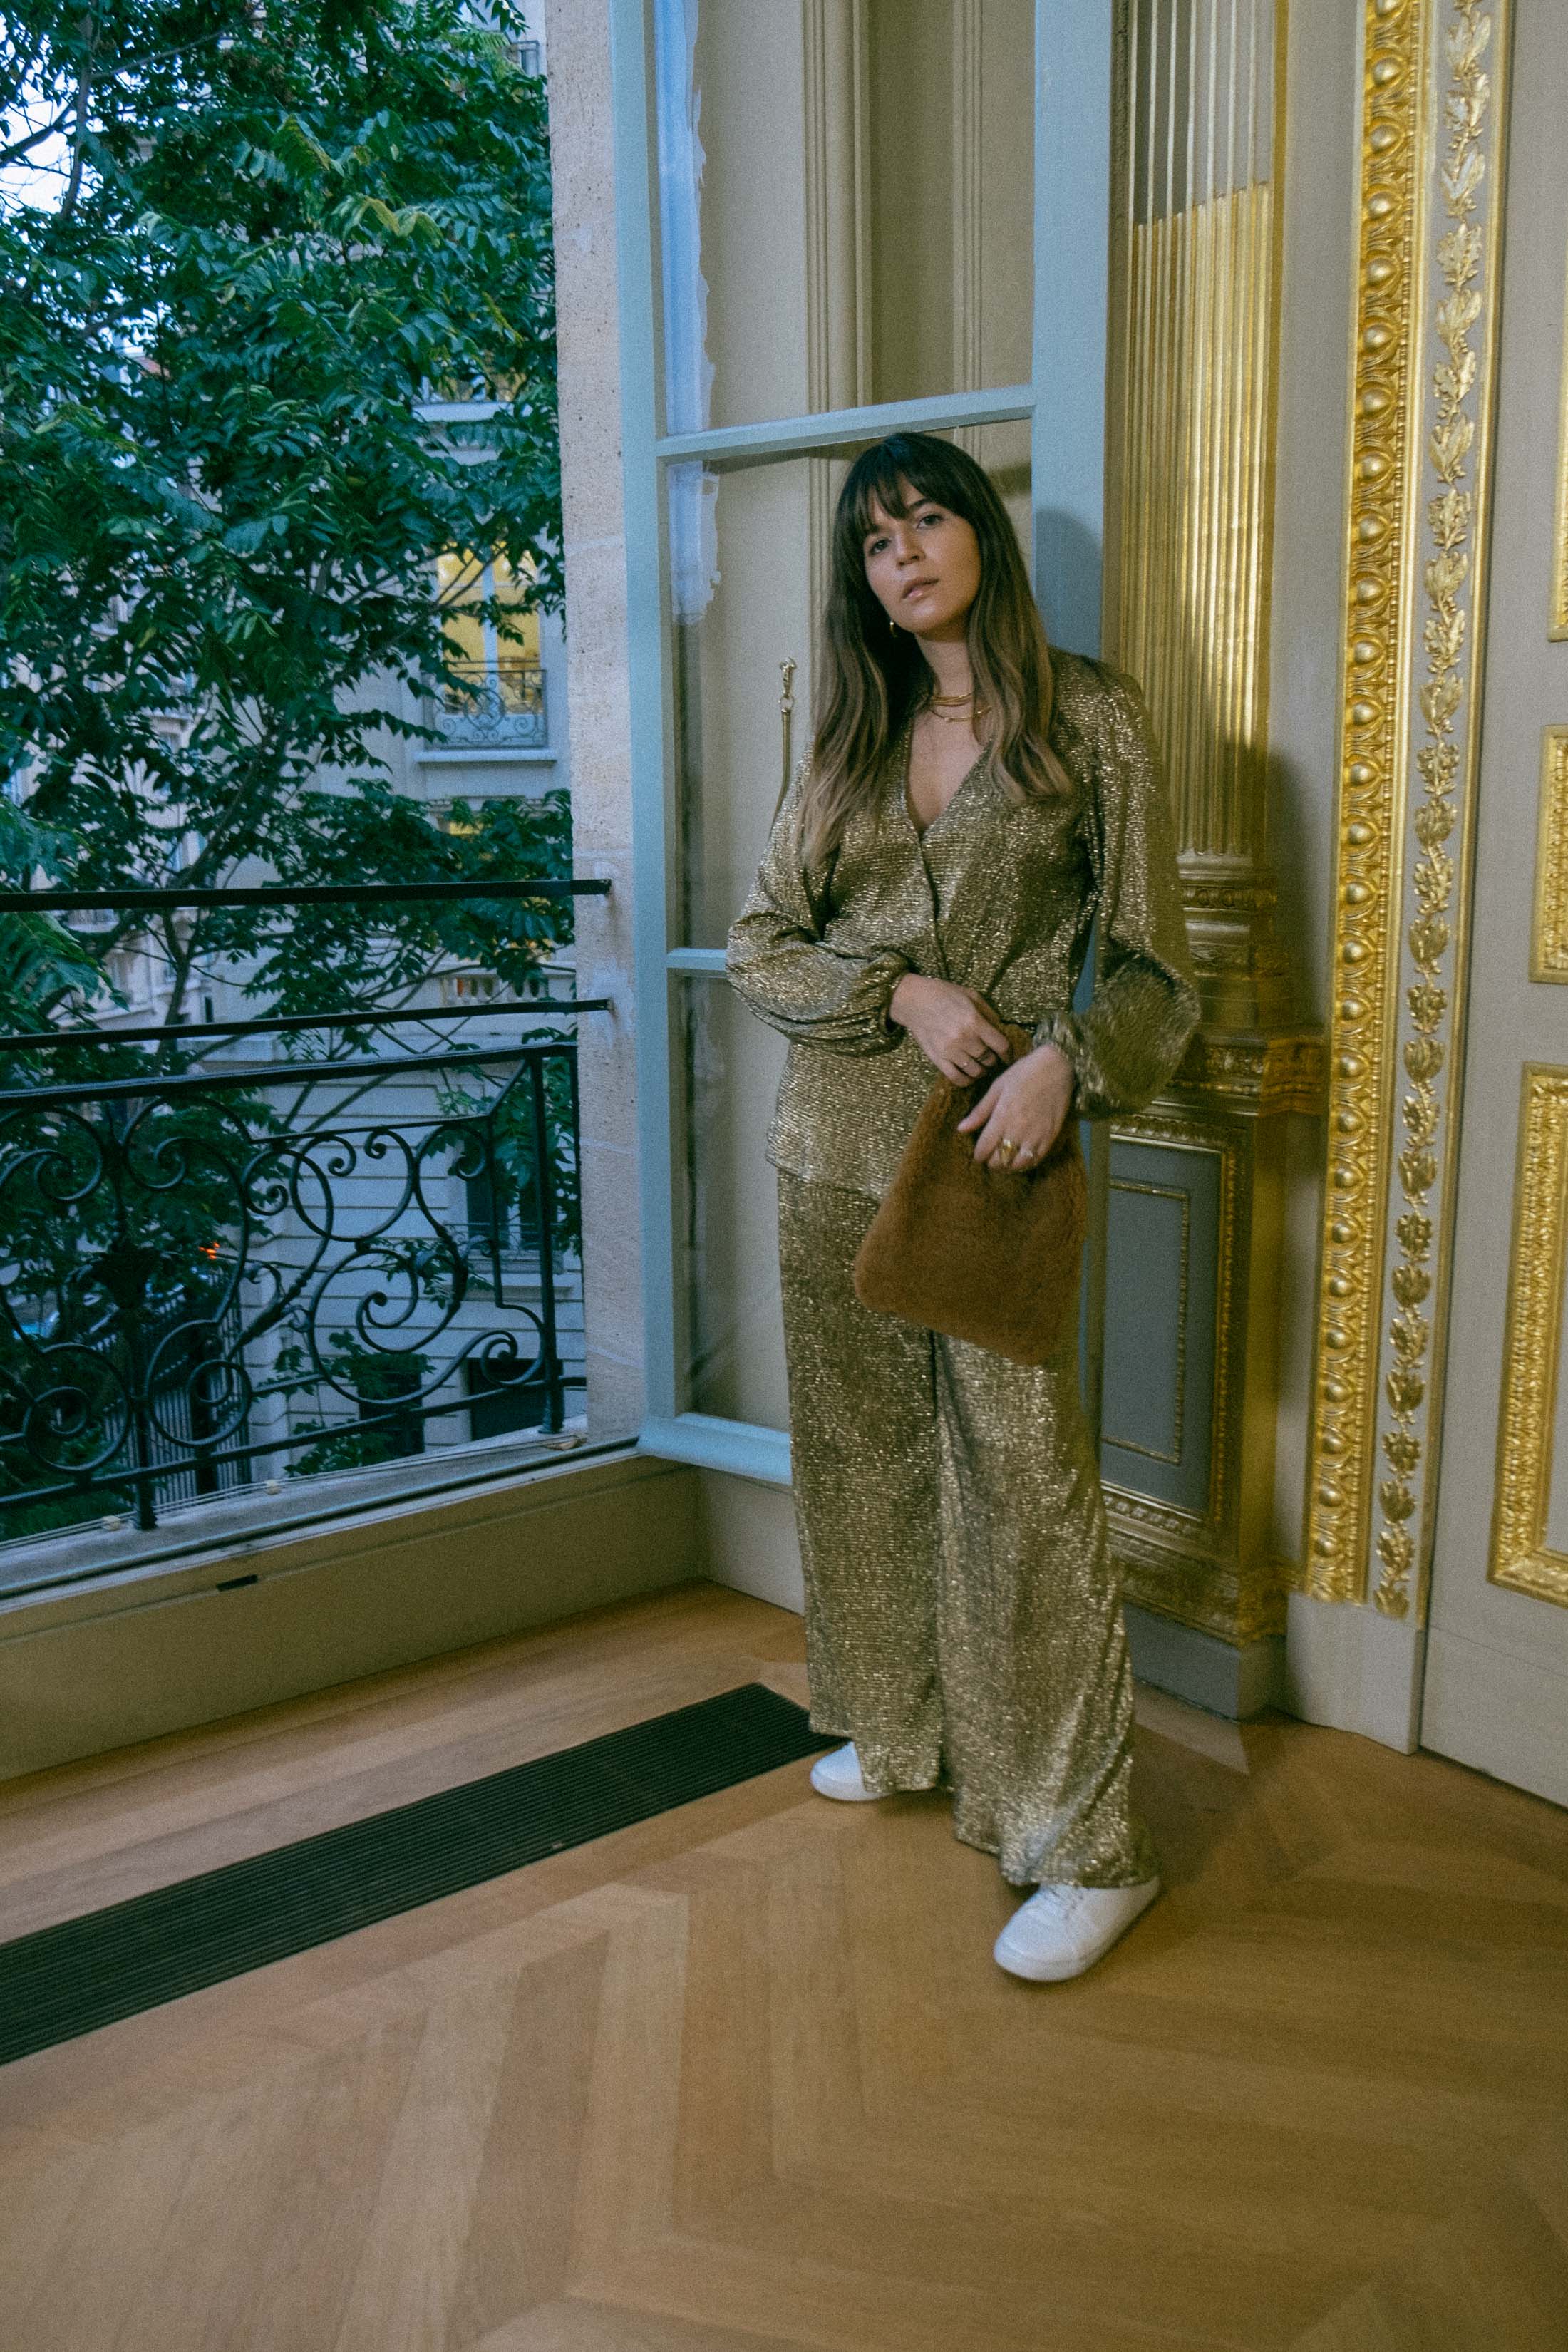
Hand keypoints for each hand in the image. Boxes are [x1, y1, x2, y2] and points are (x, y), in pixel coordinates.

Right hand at [889, 973, 1011, 1083]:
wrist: (914, 1000)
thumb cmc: (944, 994)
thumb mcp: (971, 995)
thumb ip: (989, 1013)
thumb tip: (1001, 1030)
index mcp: (975, 1022)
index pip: (1001, 1046)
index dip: (1008, 1054)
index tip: (1008, 1057)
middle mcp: (965, 1039)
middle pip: (989, 1060)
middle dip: (993, 1060)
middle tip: (991, 1058)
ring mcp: (951, 1051)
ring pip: (975, 1071)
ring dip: (981, 1071)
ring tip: (980, 1067)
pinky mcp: (938, 1059)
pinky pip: (957, 1078)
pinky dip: (966, 1081)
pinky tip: (969, 1076)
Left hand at [957, 1042, 1073, 1169]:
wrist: (1056, 1067)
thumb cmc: (1023, 1073)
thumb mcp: (997, 1088)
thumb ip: (980, 1112)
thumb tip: (961, 1129)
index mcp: (1002, 1117)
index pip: (984, 1148)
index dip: (978, 1156)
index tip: (978, 1154)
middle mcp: (1018, 1130)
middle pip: (999, 1160)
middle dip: (991, 1162)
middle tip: (990, 1157)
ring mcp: (1036, 1135)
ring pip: (1017, 1164)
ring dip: (1008, 1166)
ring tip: (1004, 1160)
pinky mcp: (1050, 1137)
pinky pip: (1035, 1160)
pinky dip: (1025, 1164)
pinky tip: (1020, 1158)